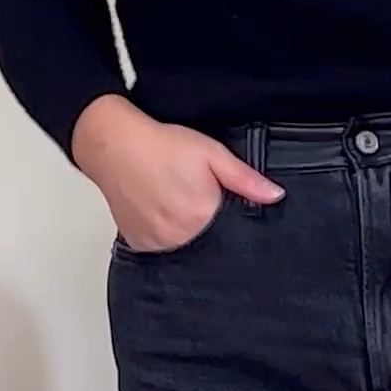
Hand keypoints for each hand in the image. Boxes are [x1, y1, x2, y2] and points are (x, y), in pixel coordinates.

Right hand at [70, 97, 285, 251]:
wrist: (115, 143)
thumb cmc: (160, 145)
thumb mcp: (211, 153)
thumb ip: (245, 179)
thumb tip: (275, 196)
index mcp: (202, 215)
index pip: (229, 228)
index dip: (226, 212)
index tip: (215, 197)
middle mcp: (179, 235)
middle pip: (207, 238)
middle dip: (205, 220)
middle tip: (189, 192)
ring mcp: (157, 242)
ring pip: (184, 245)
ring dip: (184, 229)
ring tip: (172, 198)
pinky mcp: (139, 243)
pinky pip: (161, 246)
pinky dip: (164, 233)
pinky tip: (159, 209)